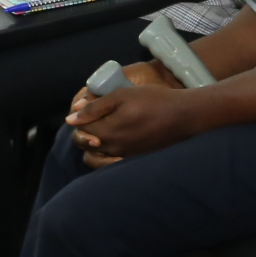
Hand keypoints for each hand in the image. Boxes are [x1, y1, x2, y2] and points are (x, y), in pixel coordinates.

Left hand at [67, 82, 201, 164]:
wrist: (184, 116)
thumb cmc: (154, 100)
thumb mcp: (122, 95)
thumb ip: (94, 106)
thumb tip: (70, 118)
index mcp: (106, 132)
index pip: (80, 128)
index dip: (82, 115)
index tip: (92, 106)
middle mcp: (112, 149)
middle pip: (84, 143)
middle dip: (85, 130)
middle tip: (98, 115)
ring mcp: (124, 157)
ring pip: (96, 155)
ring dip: (95, 142)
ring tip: (107, 128)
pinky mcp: (134, 159)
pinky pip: (111, 161)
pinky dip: (108, 151)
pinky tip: (120, 137)